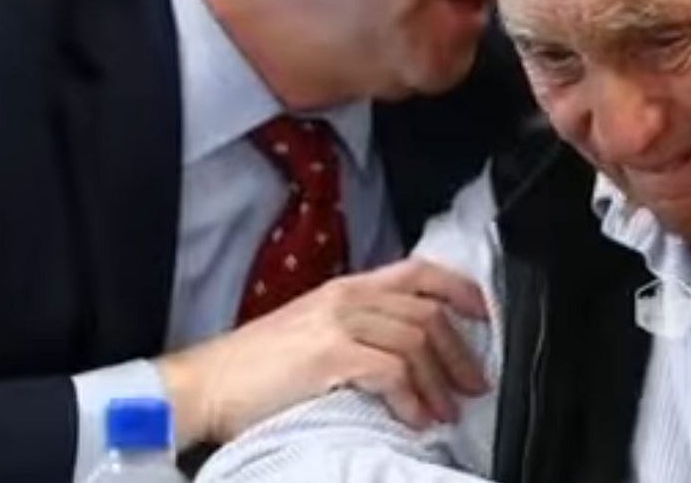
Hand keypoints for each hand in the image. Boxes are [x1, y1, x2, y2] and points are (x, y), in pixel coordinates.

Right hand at [159, 258, 489, 444]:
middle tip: (475, 384)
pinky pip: (392, 372)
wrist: (204, 383)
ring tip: (447, 411)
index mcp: (347, 286)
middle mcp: (347, 297)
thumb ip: (361, 327)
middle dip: (460, 353)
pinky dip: (412, 399)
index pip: (420, 273)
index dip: (461, 291)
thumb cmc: (257, 367)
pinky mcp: (329, 356)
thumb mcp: (316, 330)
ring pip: (417, 341)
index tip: (486, 316)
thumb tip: (412, 352)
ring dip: (440, 382)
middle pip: (428, 313)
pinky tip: (416, 418)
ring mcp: (338, 323)